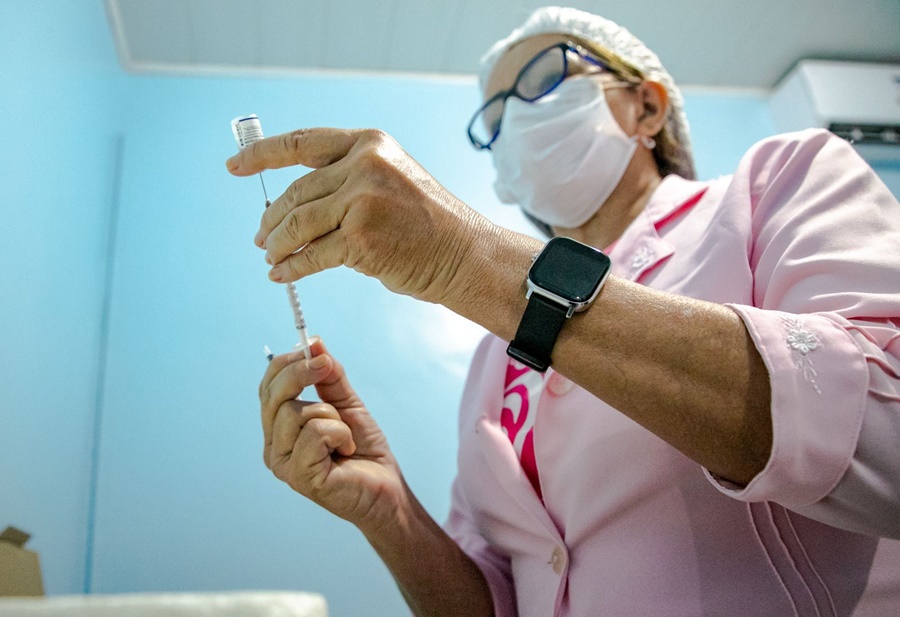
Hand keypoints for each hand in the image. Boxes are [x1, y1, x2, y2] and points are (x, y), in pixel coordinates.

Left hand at [226, 128, 491, 303]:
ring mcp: (362, 200)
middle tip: (261, 238)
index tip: (234, 167)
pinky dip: (290, 267)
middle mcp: (364, 164)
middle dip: (271, 219)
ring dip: (276, 244)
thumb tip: (292, 204)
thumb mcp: (389, 180)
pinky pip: (310, 255)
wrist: (464, 254)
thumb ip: (346, 179)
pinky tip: (282, 274)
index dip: (261, 155)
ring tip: (270, 257)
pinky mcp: (360, 238)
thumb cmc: (428, 224)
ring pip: (296, 224)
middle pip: (295, 192)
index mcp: (369, 143)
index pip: (301, 143)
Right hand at [259, 337, 405, 531]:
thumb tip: (314, 343)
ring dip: (332, 416)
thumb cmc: (364, 449)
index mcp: (278, 428)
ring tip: (345, 436)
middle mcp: (274, 447)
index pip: (267, 388)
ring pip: (296, 413)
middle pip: (273, 396)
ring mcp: (283, 464)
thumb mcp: (346, 403)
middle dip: (302, 373)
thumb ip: (329, 375)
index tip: (314, 350)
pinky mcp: (300, 477)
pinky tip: (346, 450)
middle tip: (327, 367)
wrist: (386, 487)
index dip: (286, 363)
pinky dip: (339, 434)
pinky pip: (315, 432)